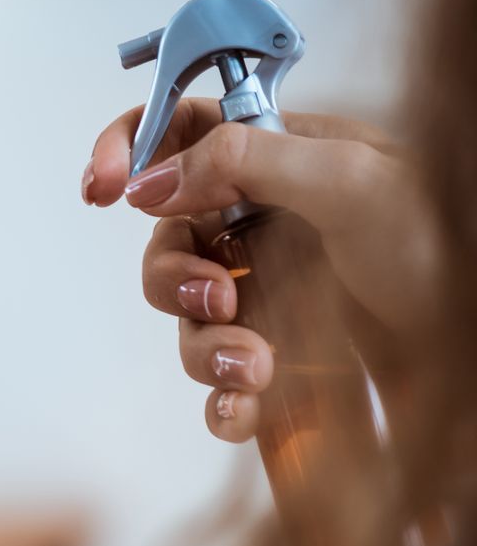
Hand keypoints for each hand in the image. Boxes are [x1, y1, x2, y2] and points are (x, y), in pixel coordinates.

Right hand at [83, 98, 440, 441]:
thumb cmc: (442, 241)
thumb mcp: (350, 179)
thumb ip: (243, 162)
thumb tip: (149, 181)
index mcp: (276, 160)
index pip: (176, 134)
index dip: (127, 151)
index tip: (104, 188)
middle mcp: (261, 225)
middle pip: (165, 243)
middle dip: (174, 280)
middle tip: (218, 297)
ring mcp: (267, 294)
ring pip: (187, 322)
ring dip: (205, 350)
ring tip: (258, 368)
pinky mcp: (279, 360)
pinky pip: (219, 387)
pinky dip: (221, 404)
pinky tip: (246, 411)